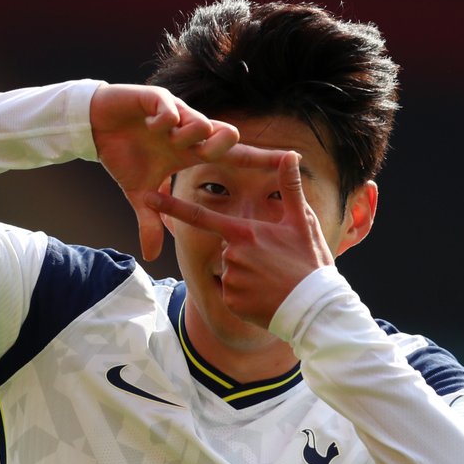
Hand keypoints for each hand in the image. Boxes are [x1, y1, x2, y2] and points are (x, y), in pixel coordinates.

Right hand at [90, 83, 285, 259]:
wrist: (95, 127)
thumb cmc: (123, 156)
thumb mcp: (138, 194)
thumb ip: (150, 221)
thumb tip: (151, 256)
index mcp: (192, 152)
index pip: (235, 156)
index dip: (261, 159)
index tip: (291, 160)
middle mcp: (190, 131)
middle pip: (223, 135)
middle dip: (221, 144)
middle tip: (204, 153)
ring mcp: (174, 114)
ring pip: (200, 121)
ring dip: (189, 132)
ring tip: (168, 138)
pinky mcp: (154, 99)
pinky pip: (170, 107)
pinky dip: (167, 117)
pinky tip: (157, 126)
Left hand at [143, 152, 334, 327]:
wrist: (315, 308)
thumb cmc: (309, 262)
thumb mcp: (302, 222)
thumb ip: (290, 188)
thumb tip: (291, 155)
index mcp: (244, 232)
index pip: (201, 216)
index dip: (172, 206)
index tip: (148, 197)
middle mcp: (231, 255)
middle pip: (226, 249)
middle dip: (246, 255)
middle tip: (274, 264)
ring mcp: (230, 280)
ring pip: (230, 272)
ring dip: (247, 275)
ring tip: (272, 281)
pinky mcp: (231, 302)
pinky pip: (232, 294)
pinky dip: (246, 296)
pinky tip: (266, 297)